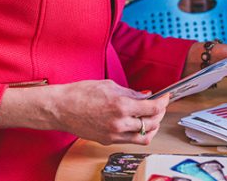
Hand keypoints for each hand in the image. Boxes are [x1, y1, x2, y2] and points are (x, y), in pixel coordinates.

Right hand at [47, 80, 169, 144]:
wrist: (61, 108)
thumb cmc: (80, 93)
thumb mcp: (110, 85)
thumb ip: (131, 93)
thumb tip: (146, 96)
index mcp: (121, 106)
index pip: (153, 108)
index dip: (163, 102)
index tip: (165, 97)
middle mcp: (119, 123)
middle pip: (152, 124)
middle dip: (159, 114)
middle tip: (159, 106)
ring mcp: (113, 135)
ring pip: (144, 138)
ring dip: (152, 128)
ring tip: (151, 118)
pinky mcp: (107, 141)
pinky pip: (130, 141)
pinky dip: (137, 133)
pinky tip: (135, 123)